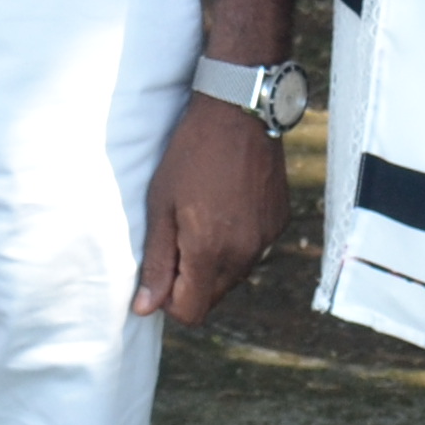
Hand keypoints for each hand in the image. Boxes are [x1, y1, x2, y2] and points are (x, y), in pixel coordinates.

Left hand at [131, 96, 286, 325]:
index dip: (169, 299)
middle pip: (212, 298)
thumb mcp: (161, 204)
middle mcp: (243, 254)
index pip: (190, 313)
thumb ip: (157, 262)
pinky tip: (227, 205)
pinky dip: (237, 241)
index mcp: (210, 252)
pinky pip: (253, 251)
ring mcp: (266, 239)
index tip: (163, 266)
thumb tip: (145, 308)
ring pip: (233, 276)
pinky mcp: (279, 223)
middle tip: (178, 236)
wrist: (239, 111)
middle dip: (191, 281)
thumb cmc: (191, 154)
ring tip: (203, 216)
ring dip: (214, 262)